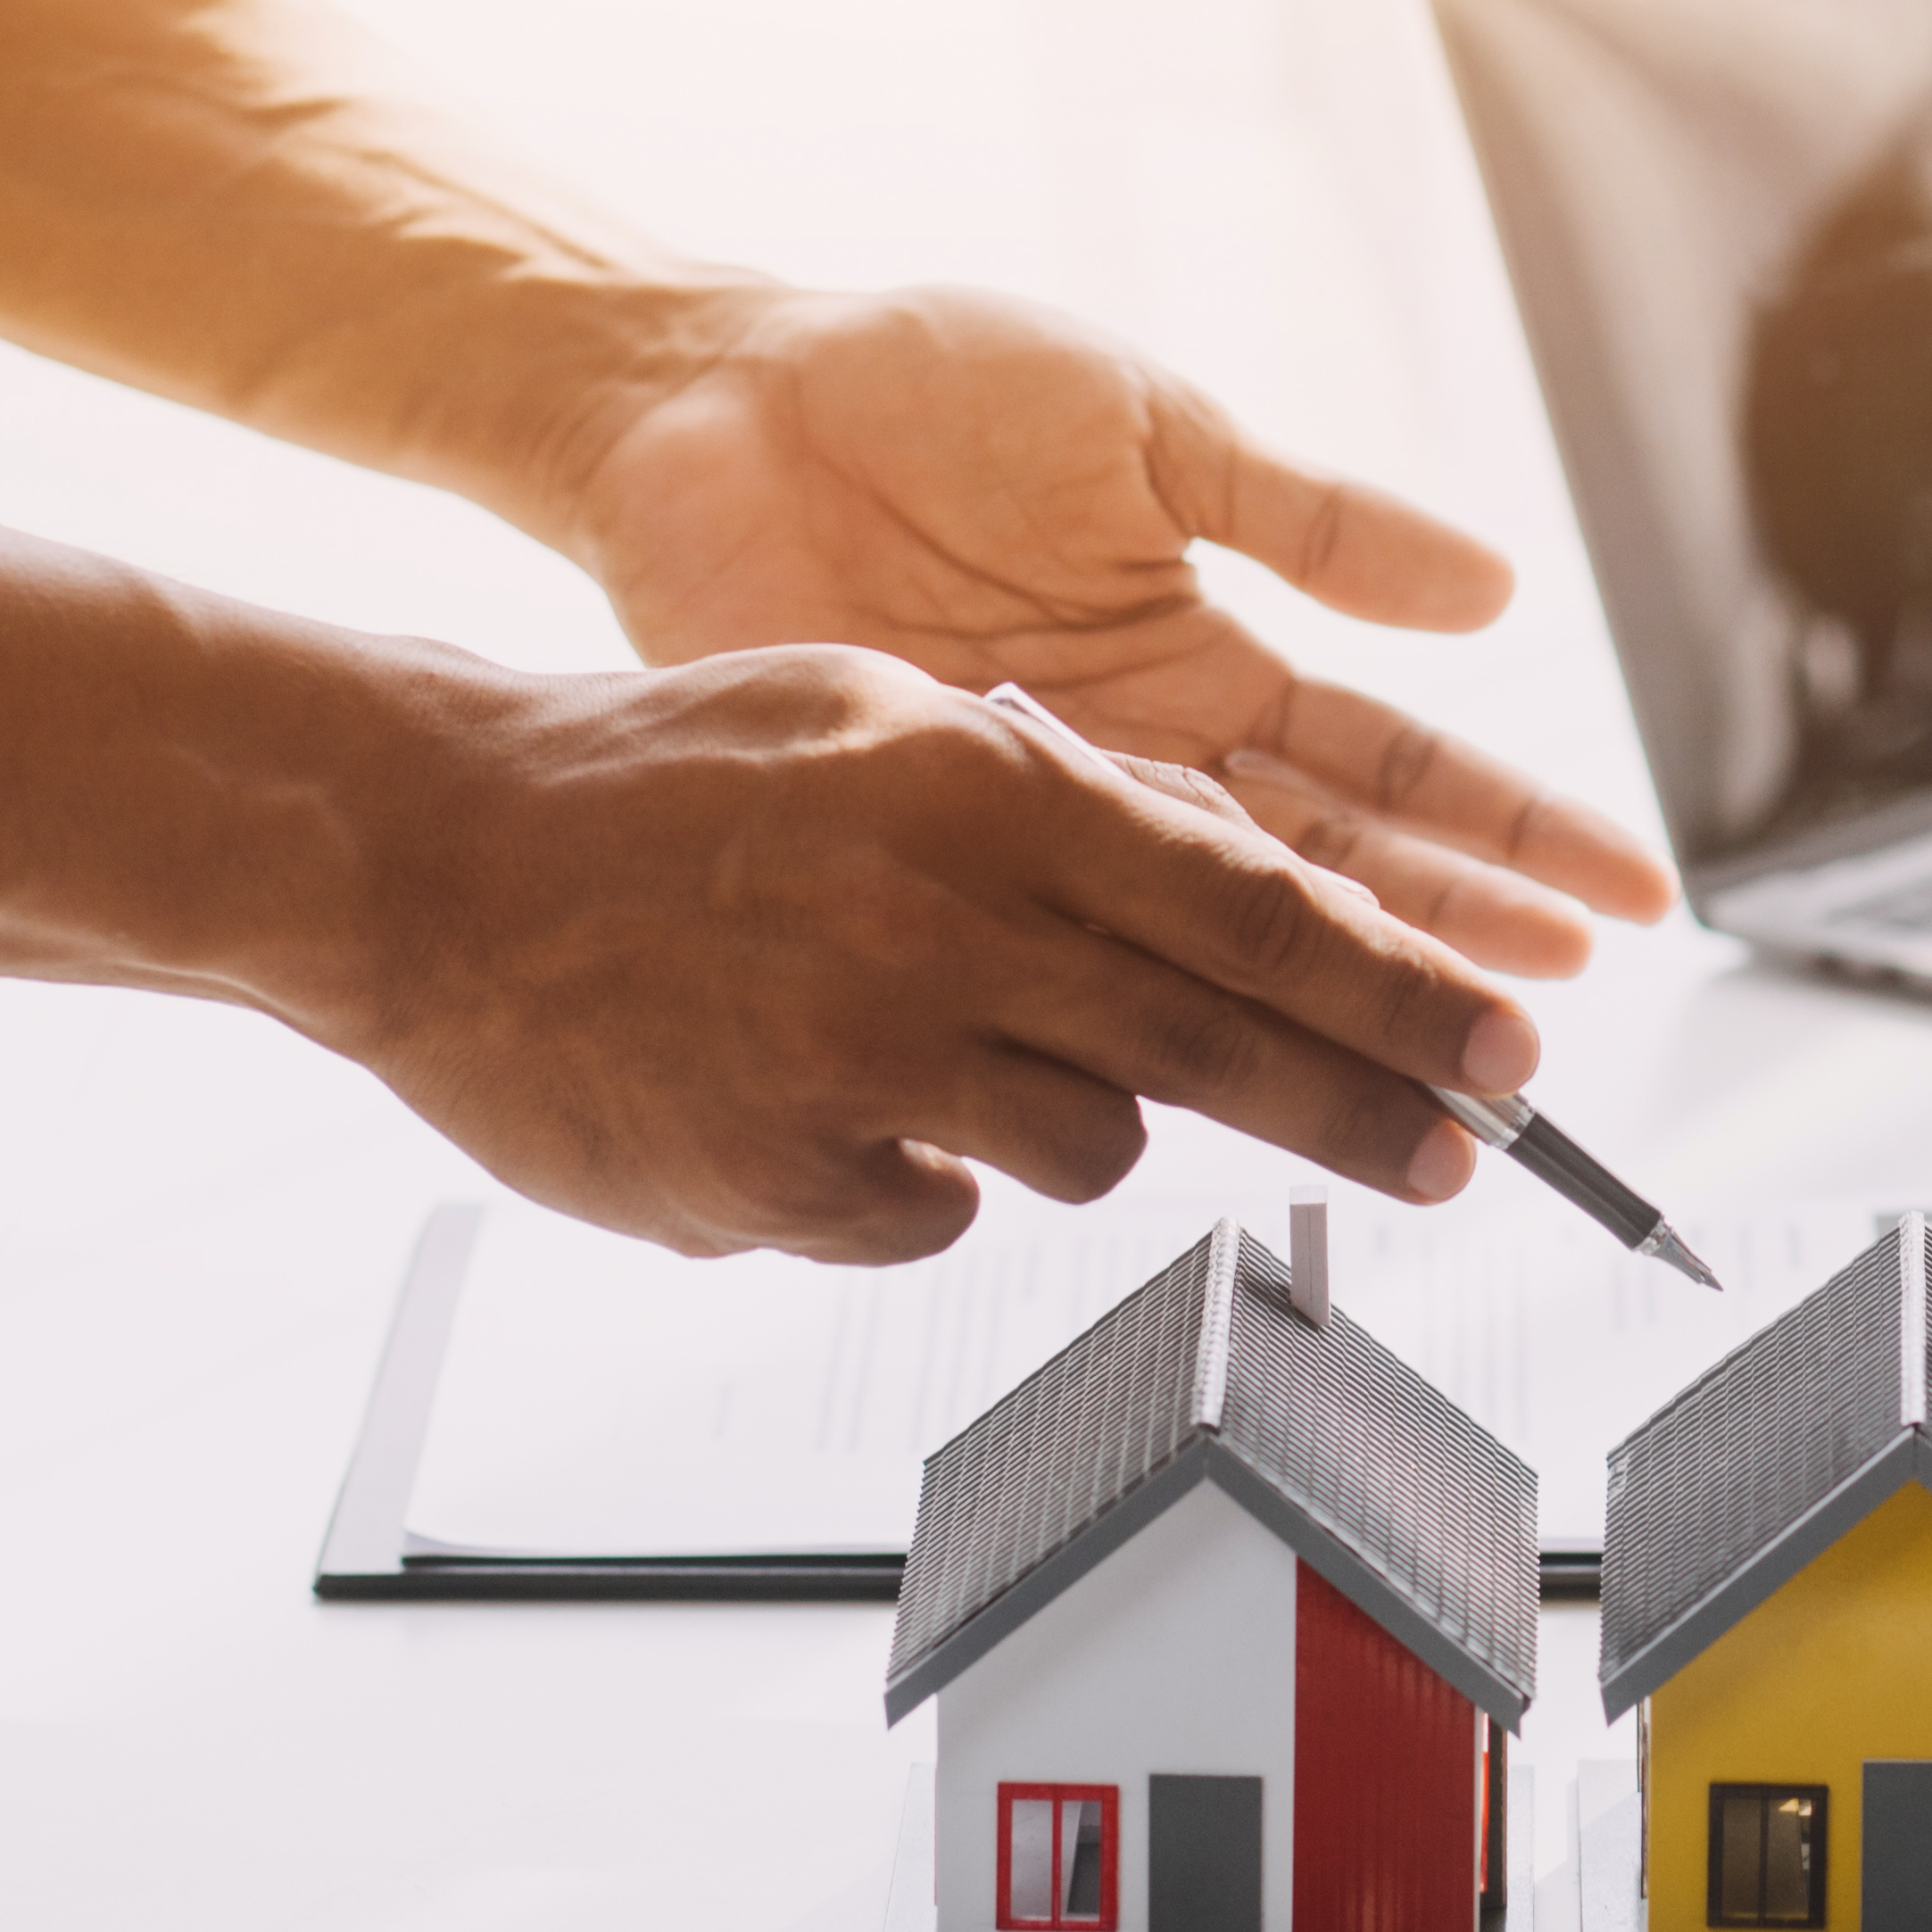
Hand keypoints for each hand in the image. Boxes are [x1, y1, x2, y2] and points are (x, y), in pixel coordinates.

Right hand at [329, 642, 1544, 1261]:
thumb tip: (1223, 876)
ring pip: (1087, 1142)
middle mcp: (948, 924)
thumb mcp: (885, 719)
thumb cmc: (657, 776)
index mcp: (988, 788)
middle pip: (1226, 1048)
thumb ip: (1059, 804)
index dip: (1403, 993)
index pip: (1261, 908)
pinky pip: (934, 1212)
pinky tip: (819, 1097)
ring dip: (1072, 1114)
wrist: (422, 852)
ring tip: (949, 1045)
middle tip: (1463, 1156)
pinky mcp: (786, 1180)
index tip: (1509, 1052)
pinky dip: (912, 1171)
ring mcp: (866, 1062)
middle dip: (1370, 1108)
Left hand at [560, 287, 1674, 974]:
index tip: (1615, 897)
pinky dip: (1147, 974)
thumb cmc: (920, 383)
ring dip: (1326, 989)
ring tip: (1431, 1058)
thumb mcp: (1153, 426)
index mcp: (1201, 650)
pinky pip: (1060, 916)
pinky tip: (1235, 1032)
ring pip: (1214, 920)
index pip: (1394, 765)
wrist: (709, 399)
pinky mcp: (934, 829)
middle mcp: (1136, 750)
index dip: (1512, 831)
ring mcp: (1038, 803)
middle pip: (1328, 872)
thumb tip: (1492, 587)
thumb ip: (1313, 519)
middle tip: (1541, 1034)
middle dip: (1448, 947)